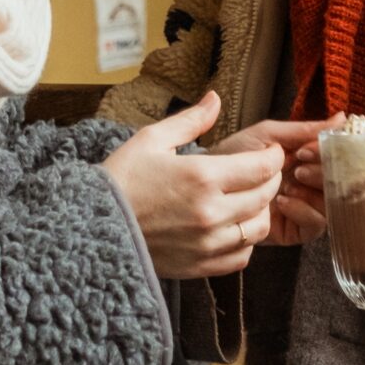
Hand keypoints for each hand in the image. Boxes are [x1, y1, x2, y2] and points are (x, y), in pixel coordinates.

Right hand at [102, 91, 284, 278]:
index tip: (271, 152)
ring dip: (261, 211)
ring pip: (259, 228)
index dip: (273, 157)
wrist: (90, 226)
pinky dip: (245, 242)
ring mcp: (207, 243)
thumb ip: (190, 120)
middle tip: (262, 171)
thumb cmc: (121, 179)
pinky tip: (232, 227)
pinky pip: (241, 256)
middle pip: (266, 195)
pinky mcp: (199, 266)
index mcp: (202, 176)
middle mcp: (210, 212)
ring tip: (248, 199)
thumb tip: (215, 98)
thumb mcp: (151, 140)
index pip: (262, 167)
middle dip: (271, 179)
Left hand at [219, 115, 333, 245]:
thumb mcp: (268, 135)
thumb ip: (304, 129)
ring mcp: (306, 207)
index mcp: (310, 158)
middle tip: (299, 168)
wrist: (205, 184)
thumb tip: (343, 118)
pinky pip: (315, 225)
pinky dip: (304, 211)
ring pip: (332, 204)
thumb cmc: (233, 154)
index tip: (307, 149)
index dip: (329, 153)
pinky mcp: (296, 230)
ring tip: (290, 184)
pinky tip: (283, 202)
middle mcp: (312, 183)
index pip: (338, 157)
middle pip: (340, 181)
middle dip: (322, 173)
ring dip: (314, 192)